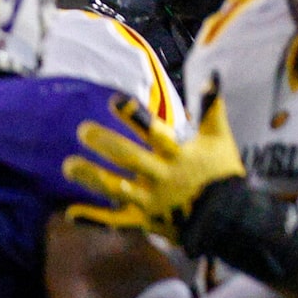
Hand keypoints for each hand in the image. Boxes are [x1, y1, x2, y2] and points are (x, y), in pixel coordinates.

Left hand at [66, 89, 248, 237]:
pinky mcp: (145, 220)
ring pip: (116, 188)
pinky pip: (116, 220)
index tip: (114, 100)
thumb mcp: (220, 140)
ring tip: (68, 166)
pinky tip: (70, 213)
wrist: (229, 220)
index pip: (155, 131)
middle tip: (83, 130)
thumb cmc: (222, 175)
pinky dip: (94, 219)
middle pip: (129, 158)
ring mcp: (152, 201)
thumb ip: (213, 109)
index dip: (135, 116)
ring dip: (91, 177)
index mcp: (179, 155)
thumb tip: (212, 76)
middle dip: (105, 143)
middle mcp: (162, 177)